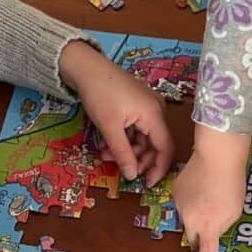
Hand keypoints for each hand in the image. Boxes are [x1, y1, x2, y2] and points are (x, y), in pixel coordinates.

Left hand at [59, 41, 173, 184]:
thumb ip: (123, 153)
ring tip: (105, 154)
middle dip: (137, 159)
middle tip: (119, 168)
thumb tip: (132, 176)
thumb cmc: (99, 94)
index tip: (147, 184)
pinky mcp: (137, 105)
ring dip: (126, 150)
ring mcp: (147, 107)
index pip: (166, 147)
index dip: (159, 168)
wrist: (86, 67)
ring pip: (142, 138)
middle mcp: (155, 110)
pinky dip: (123, 138)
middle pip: (154, 144)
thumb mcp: (109, 127)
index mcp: (154, 114)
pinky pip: (136, 128)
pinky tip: (106, 143)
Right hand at [173, 126, 250, 251]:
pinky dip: (192, 199)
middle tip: (214, 219)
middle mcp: (190, 220)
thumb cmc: (232, 184)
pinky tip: (202, 185)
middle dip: (203, 234)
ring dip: (198, 213)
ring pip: (188, 219)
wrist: (217, 154)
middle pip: (194, 237)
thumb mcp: (234, 211)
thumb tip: (212, 232)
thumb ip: (221, 226)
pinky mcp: (175, 191)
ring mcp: (179, 205)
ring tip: (212, 193)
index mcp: (208, 227)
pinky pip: (184, 203)